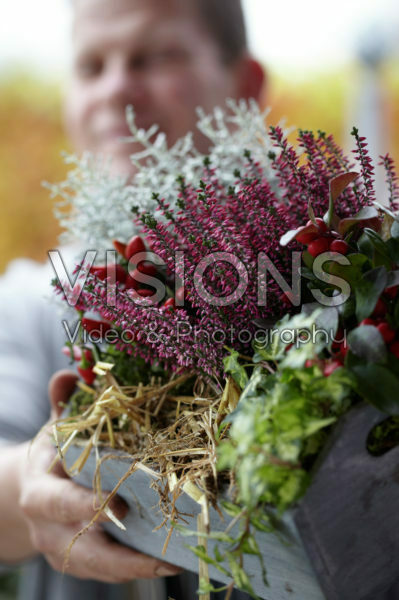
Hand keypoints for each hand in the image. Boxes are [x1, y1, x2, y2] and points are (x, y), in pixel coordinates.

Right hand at [19, 370, 180, 582]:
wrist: (31, 492)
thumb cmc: (52, 454)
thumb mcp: (55, 427)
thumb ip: (64, 402)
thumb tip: (71, 373)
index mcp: (40, 491)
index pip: (59, 501)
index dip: (86, 504)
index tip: (117, 503)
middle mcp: (50, 528)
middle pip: (80, 548)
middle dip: (117, 553)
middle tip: (158, 552)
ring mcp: (66, 550)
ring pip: (98, 568)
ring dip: (135, 568)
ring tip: (173, 561)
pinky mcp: (82, 562)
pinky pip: (108, 572)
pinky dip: (136, 569)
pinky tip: (170, 561)